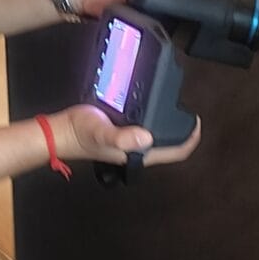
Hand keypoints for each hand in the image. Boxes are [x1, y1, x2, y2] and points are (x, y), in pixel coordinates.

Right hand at [53, 106, 203, 167]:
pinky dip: (156, 118)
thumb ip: (121, 137)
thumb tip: (146, 137)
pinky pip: (147, 127)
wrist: (61, 131)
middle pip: (170, 145)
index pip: (175, 152)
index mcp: (139, 153)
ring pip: (160, 136)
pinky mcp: (125, 131)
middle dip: (183, 131)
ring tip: (177, 107)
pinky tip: (154, 105)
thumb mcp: (101, 132)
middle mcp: (139, 150)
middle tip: (189, 111)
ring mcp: (132, 142)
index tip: (197, 122)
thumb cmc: (81, 133)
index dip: (190, 140)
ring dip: (171, 125)